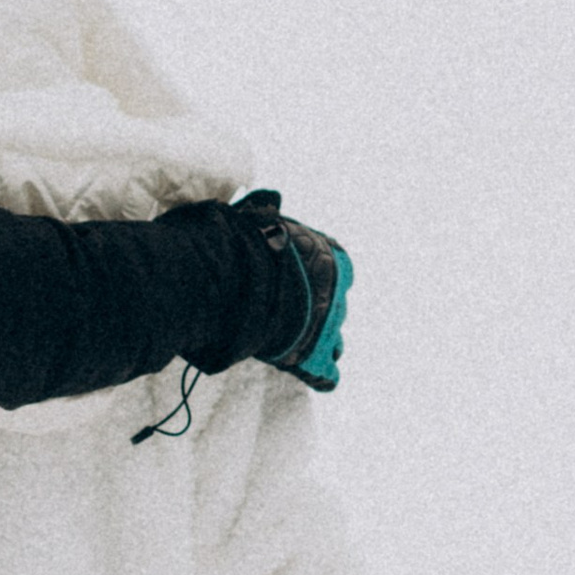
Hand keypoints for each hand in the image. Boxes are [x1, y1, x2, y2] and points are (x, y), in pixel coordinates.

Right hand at [232, 191, 350, 391]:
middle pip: (334, 306)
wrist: (235, 278)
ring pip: (333, 341)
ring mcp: (328, 327)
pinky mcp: (312, 357)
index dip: (315, 277)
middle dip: (316, 313)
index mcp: (332, 256)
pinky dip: (320, 377)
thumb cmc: (242, 242)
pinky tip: (316, 377)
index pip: (336, 268)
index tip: (296, 281)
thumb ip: (267, 210)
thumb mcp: (257, 216)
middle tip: (288, 316)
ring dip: (318, 343)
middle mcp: (338, 291)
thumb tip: (271, 197)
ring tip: (297, 347)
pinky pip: (325, 375)